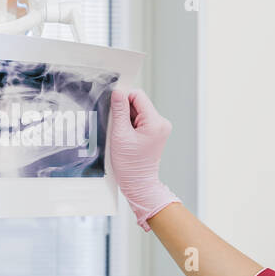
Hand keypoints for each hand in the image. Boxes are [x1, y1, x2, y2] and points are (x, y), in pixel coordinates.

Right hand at [108, 88, 180, 230]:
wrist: (138, 183)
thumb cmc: (130, 164)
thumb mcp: (120, 135)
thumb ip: (119, 111)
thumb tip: (117, 92)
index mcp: (155, 122)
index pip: (137, 96)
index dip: (123, 99)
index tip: (113, 109)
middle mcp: (161, 123)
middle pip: (138, 103)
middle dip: (125, 111)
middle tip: (117, 128)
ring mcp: (159, 128)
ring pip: (138, 111)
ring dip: (127, 119)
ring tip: (122, 135)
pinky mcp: (155, 132)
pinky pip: (140, 120)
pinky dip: (130, 125)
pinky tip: (126, 137)